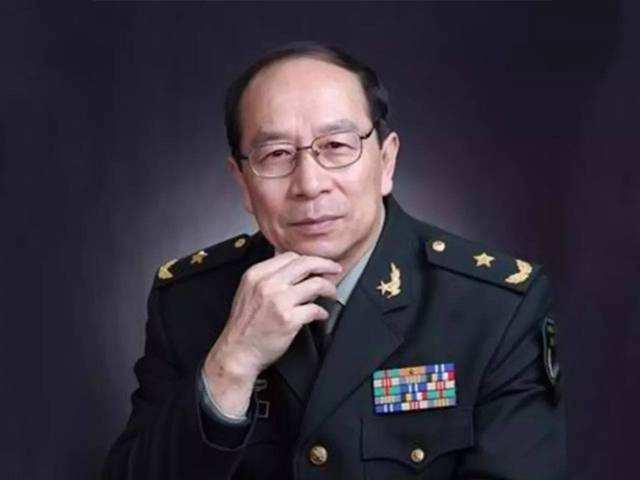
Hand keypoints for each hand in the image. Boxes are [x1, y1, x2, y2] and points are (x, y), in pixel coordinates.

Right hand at [203, 251, 341, 416]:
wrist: (238, 352)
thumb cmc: (245, 325)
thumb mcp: (249, 291)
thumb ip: (269, 278)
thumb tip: (297, 271)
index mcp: (257, 274)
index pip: (290, 256)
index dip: (308, 260)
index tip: (317, 265)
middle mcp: (267, 284)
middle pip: (305, 264)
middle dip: (325, 265)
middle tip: (334, 269)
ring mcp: (278, 301)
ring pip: (315, 284)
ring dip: (328, 288)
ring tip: (331, 294)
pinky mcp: (289, 319)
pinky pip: (315, 309)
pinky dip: (322, 312)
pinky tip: (321, 315)